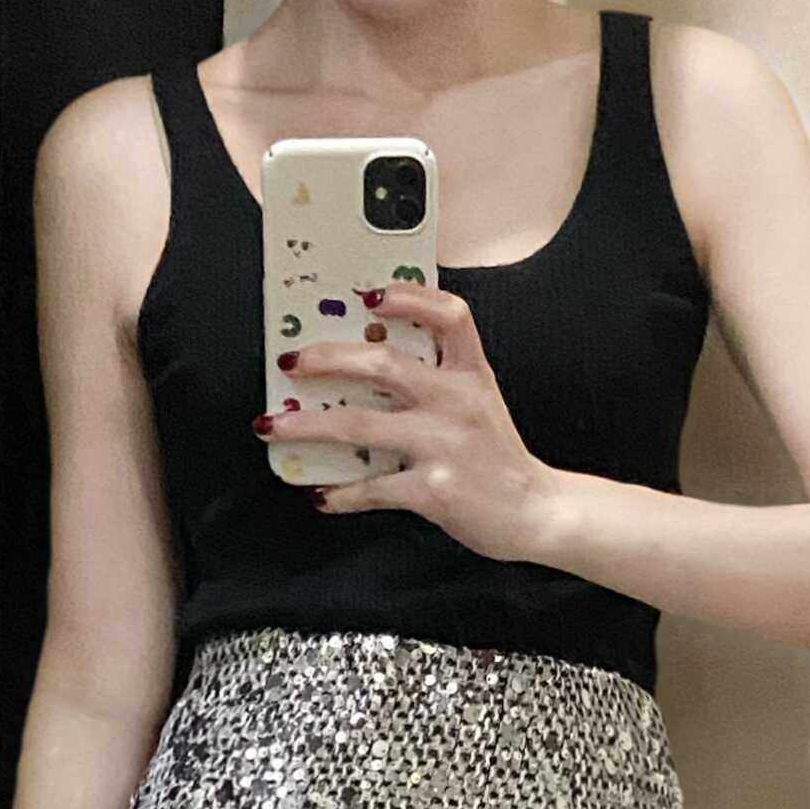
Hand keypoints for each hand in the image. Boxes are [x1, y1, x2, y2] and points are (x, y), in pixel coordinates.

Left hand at [266, 285, 565, 563]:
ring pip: (360, 424)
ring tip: (272, 426)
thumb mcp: (480, 405)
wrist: (537, 513)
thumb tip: (366, 366)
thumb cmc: (500, 459)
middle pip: (385, 363)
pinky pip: (372, 487)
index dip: (409, 297)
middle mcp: (458, 402)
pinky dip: (339, 493)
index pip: (449, 315)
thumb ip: (441, 380)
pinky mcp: (434, 489)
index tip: (369, 294)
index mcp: (473, 374)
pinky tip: (320, 494)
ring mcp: (444, 445)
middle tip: (292, 361)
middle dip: (328, 359)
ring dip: (306, 426)